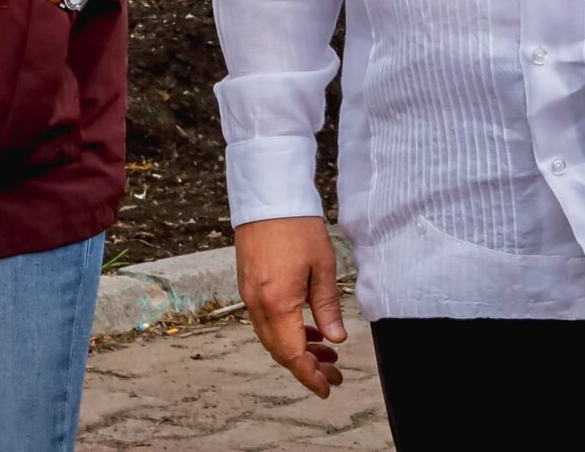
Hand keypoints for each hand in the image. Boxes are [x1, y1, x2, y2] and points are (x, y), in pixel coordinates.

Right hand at [236, 216, 346, 397]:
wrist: (268, 196)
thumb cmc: (297, 226)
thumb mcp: (322, 266)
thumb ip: (327, 306)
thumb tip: (336, 338)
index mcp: (277, 303)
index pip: (292, 354)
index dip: (309, 376)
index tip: (326, 388)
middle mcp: (257, 305)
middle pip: (279, 350)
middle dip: (307, 366)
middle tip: (334, 372)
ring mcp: (249, 295)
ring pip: (272, 337)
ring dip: (297, 348)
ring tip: (326, 350)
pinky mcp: (248, 284)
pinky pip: (266, 320)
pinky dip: (286, 330)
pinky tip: (307, 327)